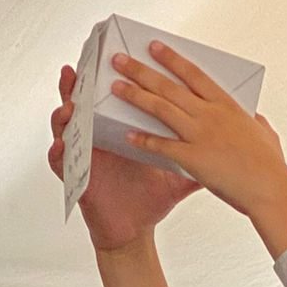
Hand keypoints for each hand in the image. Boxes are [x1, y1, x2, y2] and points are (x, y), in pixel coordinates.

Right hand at [48, 64, 203, 250]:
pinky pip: (60, 160)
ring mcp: (87, 154)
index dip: (122, 76)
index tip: (124, 53)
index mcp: (124, 130)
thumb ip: (198, 153)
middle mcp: (102, 136)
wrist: (135, 232)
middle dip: (90, 82)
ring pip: (70, 124)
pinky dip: (56, 150)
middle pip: (94, 101)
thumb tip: (229, 140)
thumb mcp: (178, 173)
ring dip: (66, 109)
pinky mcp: (76, 175)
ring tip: (69, 99)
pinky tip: (59, 141)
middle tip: (91, 61)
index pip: (122, 96)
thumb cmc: (152, 200)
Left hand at [107, 44, 286, 248]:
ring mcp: (201, 135)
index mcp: (228, 106)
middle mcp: (211, 115)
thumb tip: (256, 118)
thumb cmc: (272, 166)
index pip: (193, 74)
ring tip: (116, 87)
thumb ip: (257, 122)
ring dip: (135, 96)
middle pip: (169, 86)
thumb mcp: (267, 134)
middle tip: (119, 60)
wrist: (271, 190)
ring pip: (161, 109)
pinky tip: (128, 135)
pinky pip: (162, 145)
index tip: (154, 47)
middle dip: (141, 70)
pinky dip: (144, 140)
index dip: (171, 59)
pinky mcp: (193, 158)